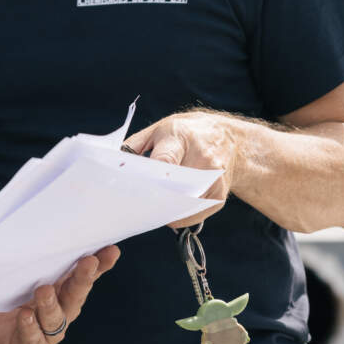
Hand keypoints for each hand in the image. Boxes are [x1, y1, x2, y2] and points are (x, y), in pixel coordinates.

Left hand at [0, 245, 120, 343]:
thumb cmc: (5, 286)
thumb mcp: (20, 265)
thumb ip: (34, 252)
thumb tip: (42, 222)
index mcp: (64, 286)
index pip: (88, 274)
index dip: (102, 264)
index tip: (111, 249)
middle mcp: (62, 308)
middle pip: (76, 295)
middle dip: (83, 279)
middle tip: (87, 262)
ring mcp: (48, 329)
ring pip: (57, 319)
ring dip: (51, 305)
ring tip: (43, 290)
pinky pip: (34, 338)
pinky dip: (30, 327)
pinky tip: (25, 314)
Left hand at [125, 110, 236, 226]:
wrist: (228, 137)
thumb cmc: (187, 133)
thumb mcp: (159, 129)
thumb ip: (135, 146)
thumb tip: (115, 166)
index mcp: (181, 137)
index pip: (166, 161)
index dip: (149, 178)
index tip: (134, 187)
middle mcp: (202, 158)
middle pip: (174, 188)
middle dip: (154, 197)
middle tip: (136, 202)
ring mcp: (214, 179)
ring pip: (182, 206)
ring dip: (165, 209)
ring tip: (151, 204)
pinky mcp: (219, 195)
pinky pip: (192, 214)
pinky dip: (178, 214)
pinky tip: (170, 205)